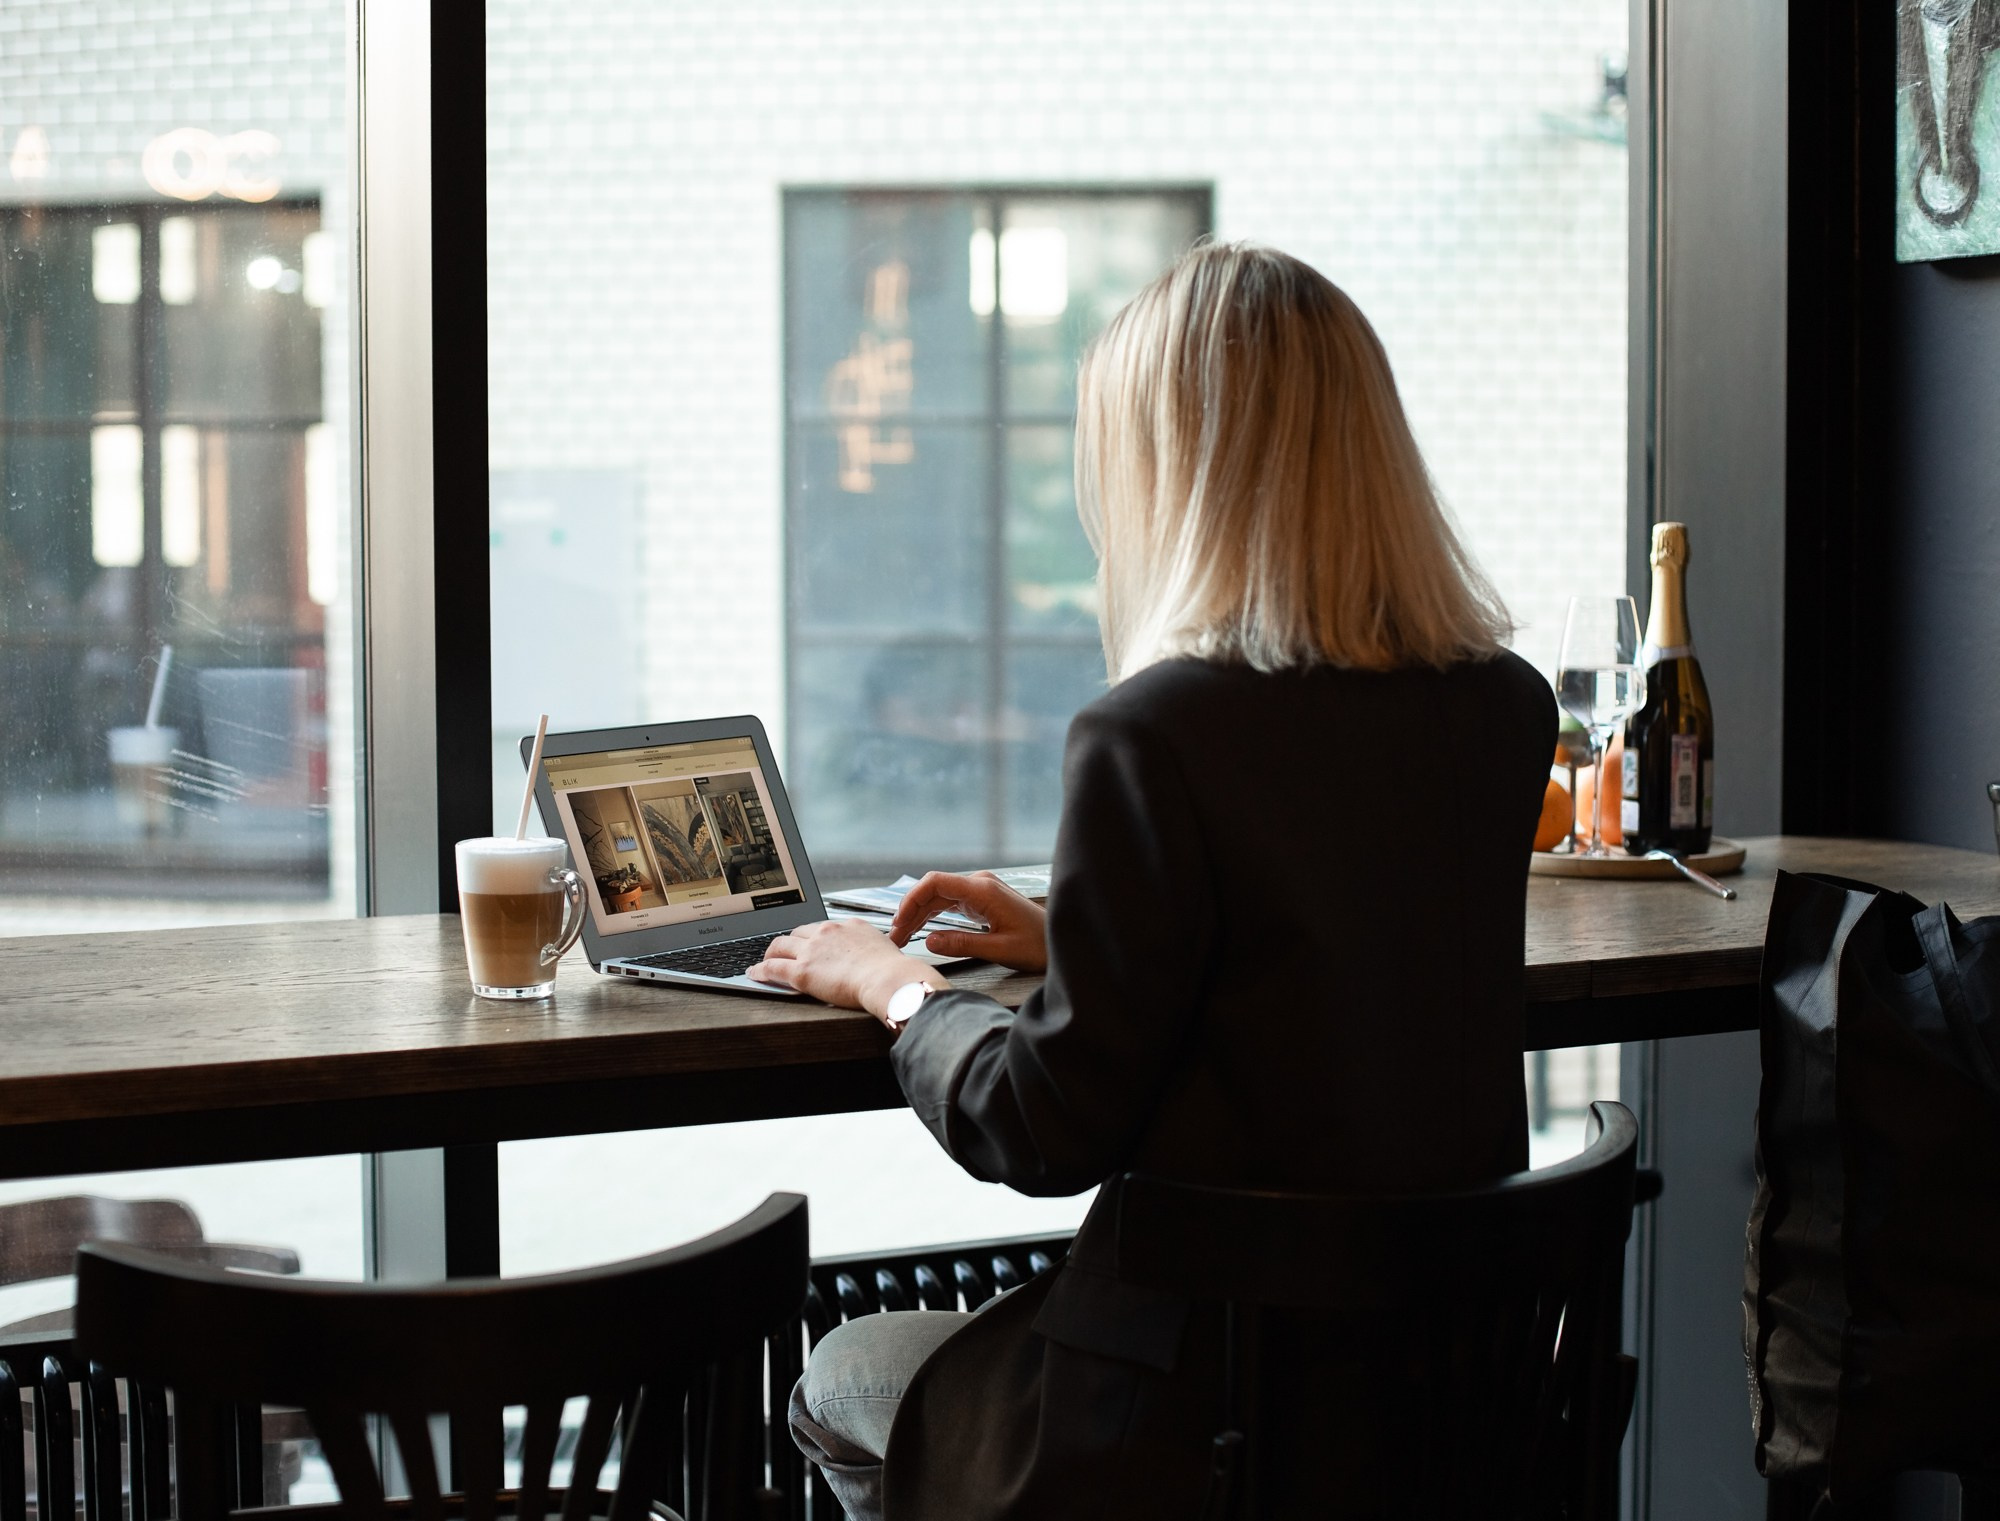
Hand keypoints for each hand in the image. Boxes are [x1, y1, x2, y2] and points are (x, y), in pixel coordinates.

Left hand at [748, 918, 948, 1019]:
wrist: (888, 979)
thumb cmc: (893, 971)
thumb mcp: (885, 949)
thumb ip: (872, 948)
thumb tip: (875, 955)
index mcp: (848, 926)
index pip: (822, 927)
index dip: (811, 937)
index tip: (808, 942)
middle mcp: (827, 932)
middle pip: (798, 932)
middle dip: (789, 942)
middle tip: (784, 951)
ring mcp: (812, 950)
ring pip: (780, 945)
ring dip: (770, 953)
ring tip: (765, 960)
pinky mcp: (802, 971)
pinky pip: (773, 968)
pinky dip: (760, 970)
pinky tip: (755, 973)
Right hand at [888, 871, 1047, 972]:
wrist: (1061, 941)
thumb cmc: (1037, 946)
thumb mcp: (999, 950)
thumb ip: (962, 944)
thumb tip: (928, 942)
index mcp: (983, 890)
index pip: (935, 882)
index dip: (911, 900)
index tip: (898, 922)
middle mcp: (979, 884)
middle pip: (933, 889)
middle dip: (910, 911)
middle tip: (894, 938)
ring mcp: (980, 890)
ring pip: (938, 896)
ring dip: (918, 915)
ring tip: (901, 937)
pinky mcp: (982, 900)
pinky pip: (949, 903)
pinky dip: (932, 916)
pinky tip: (920, 930)